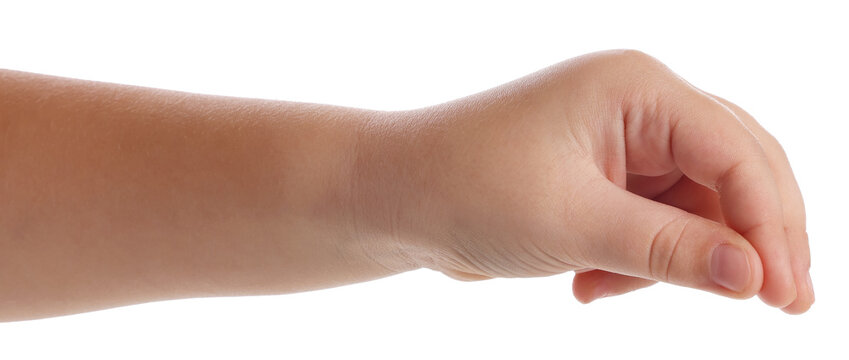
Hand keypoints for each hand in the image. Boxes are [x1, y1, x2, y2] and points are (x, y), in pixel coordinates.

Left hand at [354, 50, 812, 312]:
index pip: (736, 151)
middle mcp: (637, 107)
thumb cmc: (466, 189)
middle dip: (748, 241)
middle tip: (778, 306)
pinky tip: (587, 287)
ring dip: (669, 262)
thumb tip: (755, 278)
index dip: (770, 225)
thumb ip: (668, 249)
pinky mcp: (601, 180)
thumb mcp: (573, 223)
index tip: (782, 296)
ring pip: (694, 208)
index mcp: (636, 89)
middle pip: (733, 172)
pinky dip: (635, 265)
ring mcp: (620, 144)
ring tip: (604, 290)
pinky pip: (653, 226)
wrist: (394, 199)